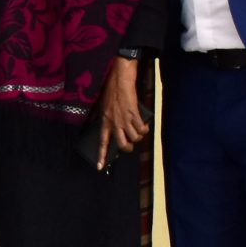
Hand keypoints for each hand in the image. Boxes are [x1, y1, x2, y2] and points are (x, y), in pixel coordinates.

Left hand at [95, 56, 147, 171]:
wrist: (120, 79)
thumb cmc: (111, 91)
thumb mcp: (102, 106)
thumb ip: (104, 118)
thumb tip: (105, 127)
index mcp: (104, 121)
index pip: (102, 142)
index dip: (102, 156)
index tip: (101, 167)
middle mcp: (114, 123)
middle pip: (122, 144)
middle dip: (128, 148)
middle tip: (129, 145)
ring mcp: (124, 119)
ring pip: (134, 138)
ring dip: (138, 137)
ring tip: (138, 132)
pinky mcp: (134, 114)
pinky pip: (141, 128)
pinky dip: (144, 129)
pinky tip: (144, 126)